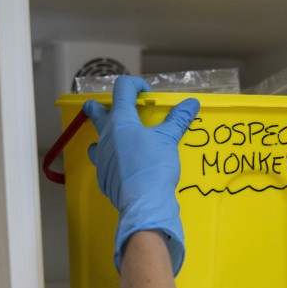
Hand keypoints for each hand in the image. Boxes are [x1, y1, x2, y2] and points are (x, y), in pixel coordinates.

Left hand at [85, 76, 199, 274]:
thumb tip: (192, 102)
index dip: (134, 84)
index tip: (146, 93)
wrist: (144, 203)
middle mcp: (105, 136)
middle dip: (99, 106)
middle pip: (94, 112)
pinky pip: (104, 163)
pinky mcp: (103, 177)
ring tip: (119, 142)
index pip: (122, 89)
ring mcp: (100, 158)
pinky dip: (113, 160)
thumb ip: (178, 119)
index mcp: (120, 121)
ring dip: (106, 137)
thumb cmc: (155, 165)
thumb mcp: (169, 140)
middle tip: (106, 108)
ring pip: (96, 141)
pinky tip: (126, 167)